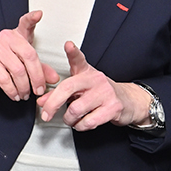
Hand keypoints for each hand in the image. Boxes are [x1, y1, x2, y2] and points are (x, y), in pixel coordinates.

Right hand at [0, 10, 58, 99]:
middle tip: (39, 90)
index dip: (32, 18)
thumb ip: (40, 69)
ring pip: (17, 70)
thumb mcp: (24, 65)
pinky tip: (15, 95)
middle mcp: (6, 37)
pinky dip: (12, 90)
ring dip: (24, 87)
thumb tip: (54, 79)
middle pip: (28, 56)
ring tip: (25, 95)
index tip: (39, 14)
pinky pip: (4, 78)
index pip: (25, 23)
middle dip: (37, 77)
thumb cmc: (4, 64)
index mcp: (18, 35)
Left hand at [36, 42, 152, 129]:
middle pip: (67, 89)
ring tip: (70, 119)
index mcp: (87, 72)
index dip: (73, 52)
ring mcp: (105, 93)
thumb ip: (59, 94)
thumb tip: (42, 102)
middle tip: (46, 114)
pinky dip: (80, 126)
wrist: (128, 101)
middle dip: (52, 104)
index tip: (68, 45)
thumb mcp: (80, 89)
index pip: (78, 59)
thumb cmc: (100, 93)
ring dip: (68, 119)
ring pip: (75, 109)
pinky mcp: (113, 108)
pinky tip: (81, 123)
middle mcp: (96, 80)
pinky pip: (88, 121)